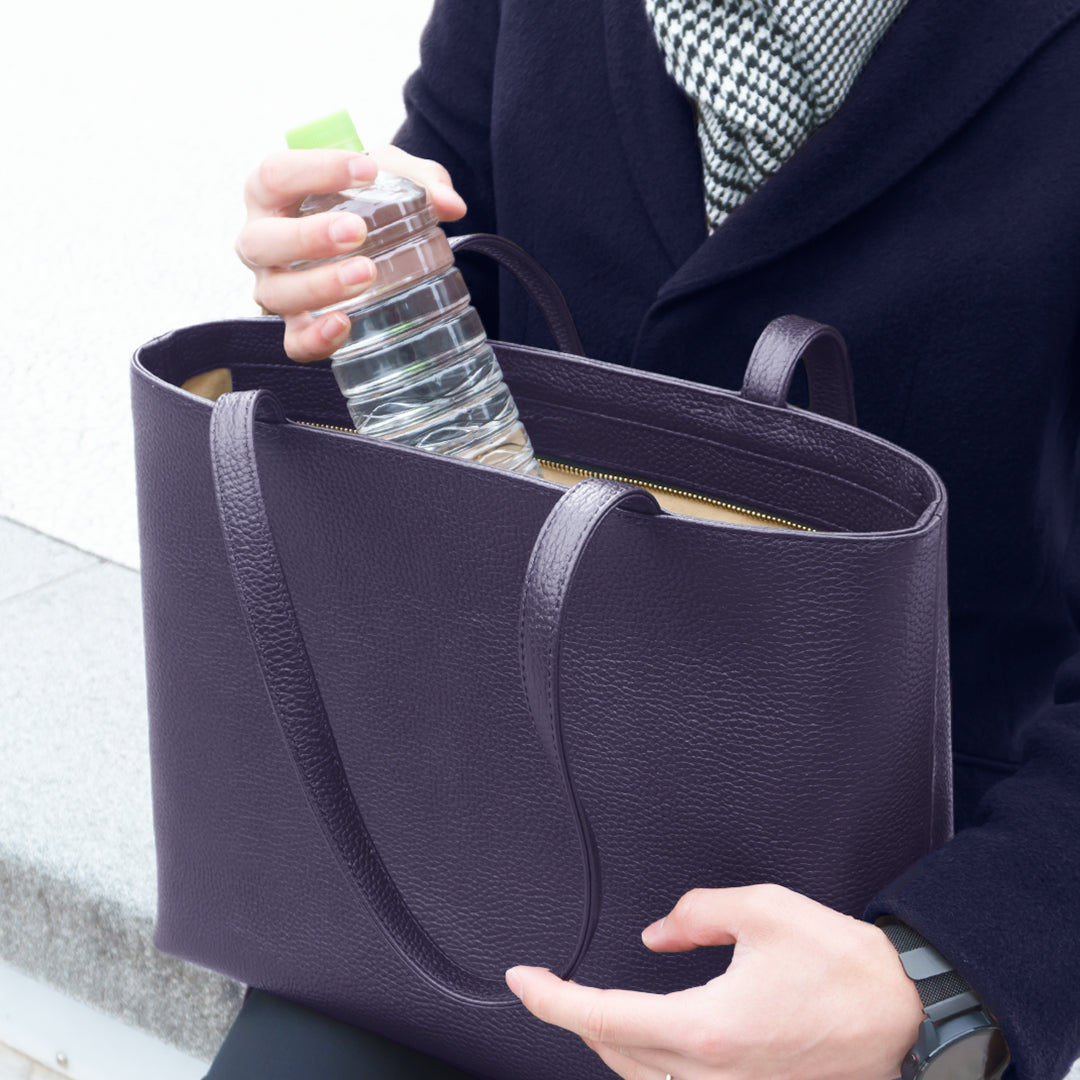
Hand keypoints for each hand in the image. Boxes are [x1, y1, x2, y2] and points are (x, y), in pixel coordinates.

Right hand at [235, 145, 466, 361]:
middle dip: (308, 237)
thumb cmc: (360, 196)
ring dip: (319, 286)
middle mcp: (261, 240)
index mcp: (270, 192)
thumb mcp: (388, 175)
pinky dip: (315, 338)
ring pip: (276, 293)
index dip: (314, 170)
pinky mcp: (297, 325)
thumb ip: (422, 180)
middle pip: (261, 241)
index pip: (275, 175)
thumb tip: (452, 205)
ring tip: (366, 273)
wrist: (362, 235)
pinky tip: (344, 325)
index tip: (366, 171)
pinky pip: (294, 341)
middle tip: (358, 231)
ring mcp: (275, 286)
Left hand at [505, 884, 924, 1079]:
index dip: (551, 999)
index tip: (523, 979)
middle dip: (575, 1017)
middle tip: (552, 983)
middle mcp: (712, 1077)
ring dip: (607, 1043)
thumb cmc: (841, 964)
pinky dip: (645, 1063)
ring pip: (640, 1079)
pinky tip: (645, 1039)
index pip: (603, 1017)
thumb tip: (655, 937)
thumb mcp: (763, 909)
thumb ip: (696, 914)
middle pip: (613, 1054)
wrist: (906, 1015)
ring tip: (588, 1007)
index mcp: (707, 1028)